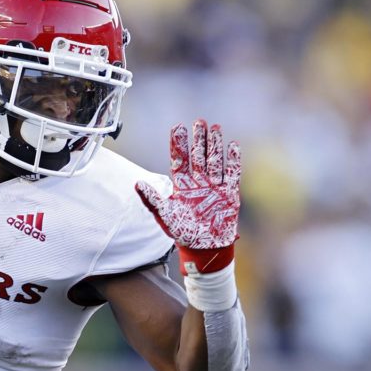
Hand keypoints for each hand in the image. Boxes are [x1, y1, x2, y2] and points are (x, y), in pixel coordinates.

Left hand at [136, 119, 240, 273]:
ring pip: (215, 160)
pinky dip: (233, 160)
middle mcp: (198, 183)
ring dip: (215, 144)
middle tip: (199, 121)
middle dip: (199, 139)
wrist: (206, 248)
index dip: (179, 144)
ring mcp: (215, 186)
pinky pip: (232, 173)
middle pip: (199, 156)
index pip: (180, 160)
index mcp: (182, 186)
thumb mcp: (165, 216)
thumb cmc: (184, 233)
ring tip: (214, 127)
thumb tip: (137, 184)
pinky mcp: (229, 193)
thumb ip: (152, 200)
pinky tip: (233, 145)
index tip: (178, 127)